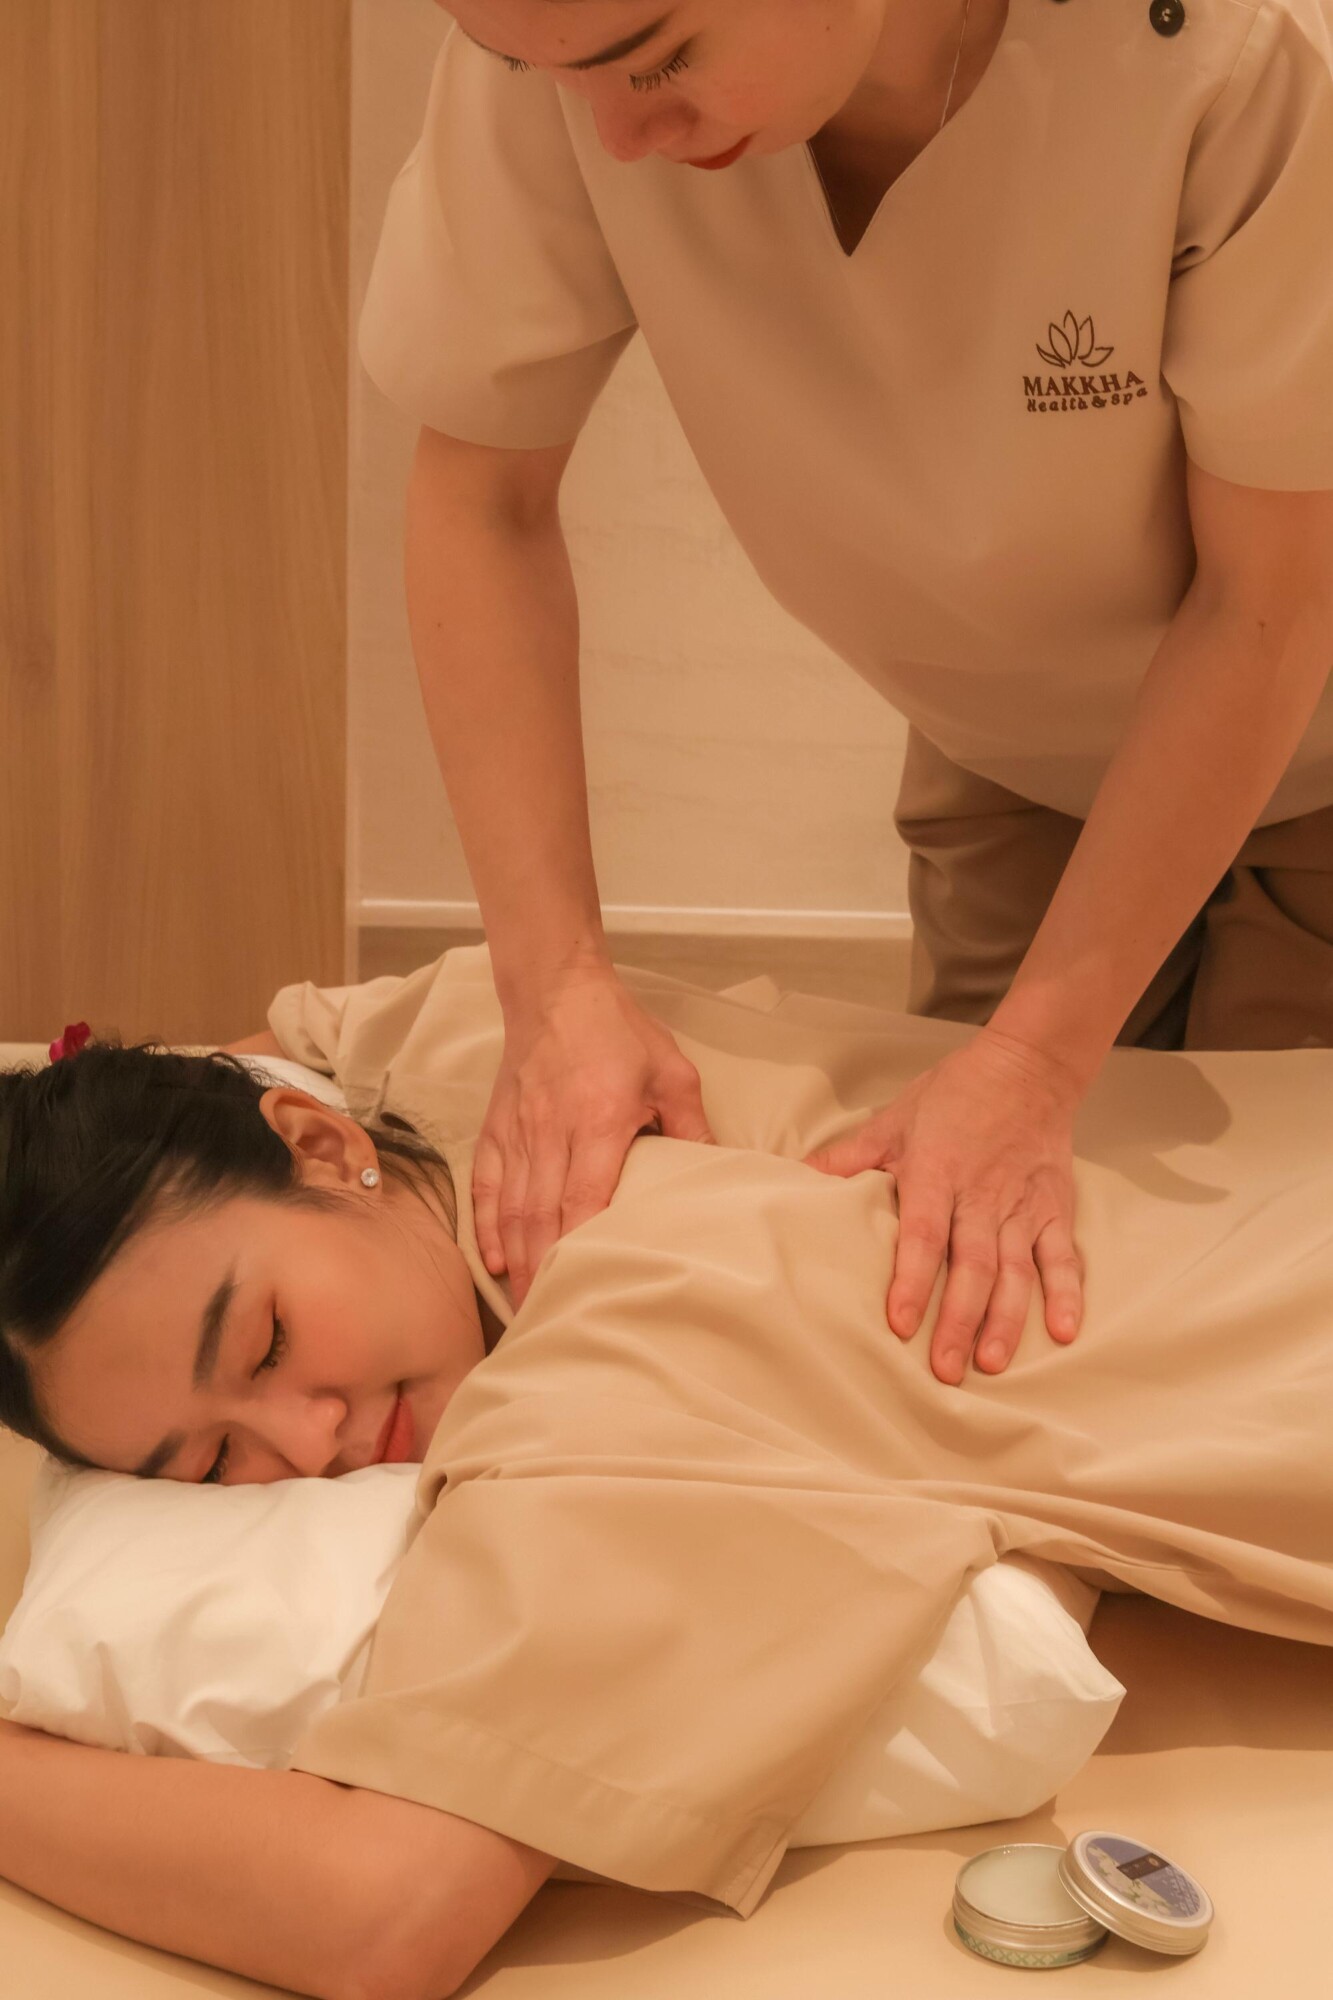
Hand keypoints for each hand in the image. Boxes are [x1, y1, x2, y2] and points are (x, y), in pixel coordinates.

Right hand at [475, 964, 714, 1303]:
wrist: (556, 989)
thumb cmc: (618, 1030)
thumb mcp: (672, 1070)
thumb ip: (691, 1124)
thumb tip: (713, 1172)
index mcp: (598, 1120)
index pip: (585, 1196)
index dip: (581, 1244)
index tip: (584, 1287)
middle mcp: (552, 1131)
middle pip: (542, 1214)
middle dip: (544, 1270)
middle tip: (551, 1319)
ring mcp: (519, 1131)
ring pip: (512, 1207)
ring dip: (516, 1258)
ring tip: (525, 1304)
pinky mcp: (497, 1127)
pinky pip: (488, 1184)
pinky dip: (488, 1225)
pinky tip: (493, 1259)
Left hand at [804, 1026, 1084, 1384]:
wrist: (1028, 1067)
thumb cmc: (954, 1094)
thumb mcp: (894, 1119)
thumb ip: (849, 1157)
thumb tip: (795, 1177)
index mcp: (938, 1173)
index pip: (924, 1235)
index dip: (913, 1281)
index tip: (900, 1324)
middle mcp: (982, 1196)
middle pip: (973, 1265)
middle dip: (959, 1319)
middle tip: (945, 1370)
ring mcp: (1023, 1206)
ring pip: (1017, 1270)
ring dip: (1006, 1319)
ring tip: (992, 1362)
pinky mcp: (1056, 1208)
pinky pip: (1064, 1256)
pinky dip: (1067, 1293)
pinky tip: (1063, 1333)